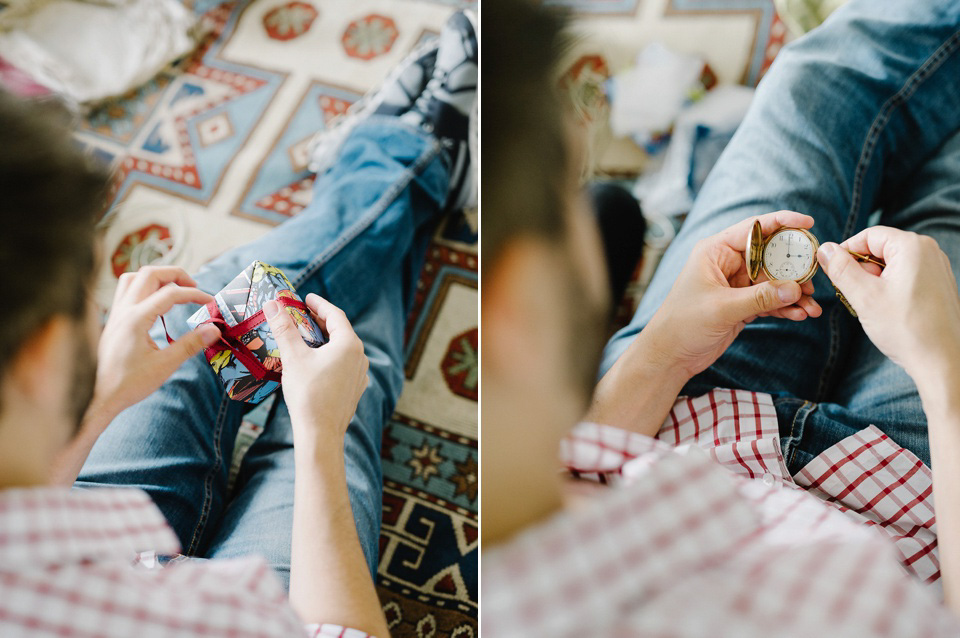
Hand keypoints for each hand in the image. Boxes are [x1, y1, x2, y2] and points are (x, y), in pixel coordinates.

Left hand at [91, 266, 218, 423]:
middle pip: (150, 274)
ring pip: (134, 277)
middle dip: (176, 275)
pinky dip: (143, 287)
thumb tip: (214, 329)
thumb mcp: (165, 366)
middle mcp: (123, 310)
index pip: (170, 293)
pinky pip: (126, 291)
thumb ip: (190, 344)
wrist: (97, 396)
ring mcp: (115, 313)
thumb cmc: (128, 384)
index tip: (211, 302)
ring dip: (157, 278)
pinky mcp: (112, 320)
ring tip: (174, 289)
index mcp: (136, 319)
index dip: (194, 294)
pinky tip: (154, 302)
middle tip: (194, 287)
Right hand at [264, 293, 368, 452]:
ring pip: (343, 349)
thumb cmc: (308, 394)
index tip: (306, 298)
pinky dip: (330, 357)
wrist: (321, 434)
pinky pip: (344, 364)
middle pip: (341, 331)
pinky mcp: (355, 389)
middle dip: (321, 321)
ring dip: (326, 340)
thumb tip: (272, 304)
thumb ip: (284, 328)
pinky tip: (317, 363)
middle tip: (303, 314)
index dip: (320, 304)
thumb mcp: (293, 357)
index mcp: (349, 344)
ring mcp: (360, 374)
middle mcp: (360, 357)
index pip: (335, 315)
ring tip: (308, 336)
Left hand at [643, 210, 822, 378]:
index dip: (781, 223)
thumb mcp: (722, 308)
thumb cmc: (683, 324)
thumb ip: (759, 297)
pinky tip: (800, 314)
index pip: (753, 229)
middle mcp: (727, 263)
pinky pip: (771, 300)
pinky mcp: (743, 304)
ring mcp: (737, 284)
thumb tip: (795, 288)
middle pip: (770, 255)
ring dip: (794, 293)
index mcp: (715, 251)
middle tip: (814, 279)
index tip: (808, 224)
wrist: (671, 355)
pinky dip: (786, 306)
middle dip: (794, 268)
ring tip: (812, 306)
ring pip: (775, 281)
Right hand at [817, 227, 959, 384]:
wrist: (942, 361)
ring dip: (874, 280)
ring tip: (871, 306)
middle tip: (854, 294)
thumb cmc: (907, 329)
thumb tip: (825, 250)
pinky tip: (887, 310)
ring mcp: (937, 268)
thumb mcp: (864, 297)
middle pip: (881, 248)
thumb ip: (841, 269)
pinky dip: (890, 288)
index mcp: (912, 247)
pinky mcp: (938, 284)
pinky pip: (906, 275)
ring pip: (892, 263)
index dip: (846, 252)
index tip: (833, 272)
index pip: (869, 235)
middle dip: (861, 268)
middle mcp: (929, 251)